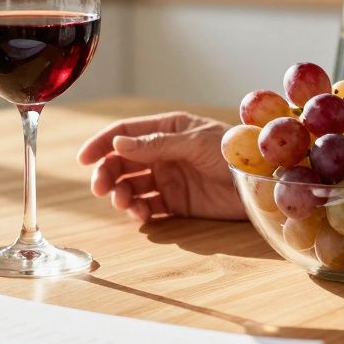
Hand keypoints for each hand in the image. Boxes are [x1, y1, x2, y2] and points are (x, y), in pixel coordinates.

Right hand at [77, 112, 245, 221]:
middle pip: (123, 162)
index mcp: (167, 129)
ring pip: (132, 185)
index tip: (83, 159)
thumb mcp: (194, 143)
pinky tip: (140, 214)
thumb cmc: (232, 152)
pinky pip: (150, 206)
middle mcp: (163, 152)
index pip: (125, 133)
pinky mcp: (178, 202)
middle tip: (101, 189)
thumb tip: (117, 144)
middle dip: (108, 174)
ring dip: (121, 194)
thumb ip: (156, 145)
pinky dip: (139, 211)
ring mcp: (169, 177)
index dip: (102, 144)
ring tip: (124, 203)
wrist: (260, 182)